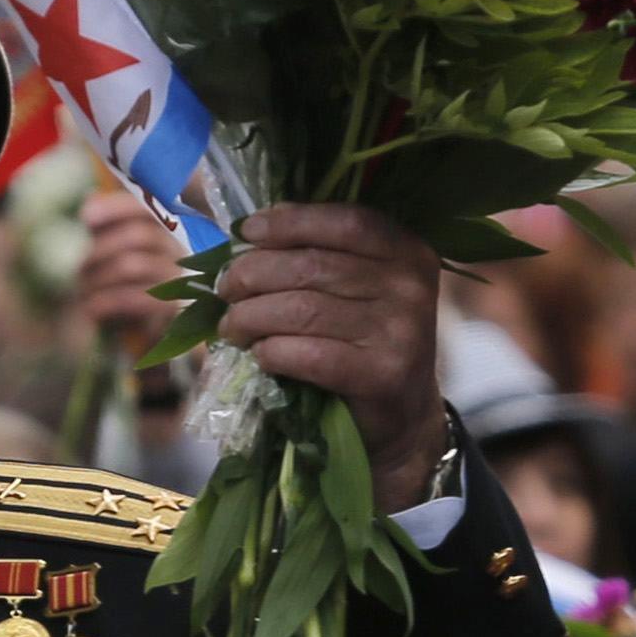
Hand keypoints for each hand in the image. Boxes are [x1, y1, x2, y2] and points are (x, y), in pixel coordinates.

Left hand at [72, 187, 187, 354]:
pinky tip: (89, 309)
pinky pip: (139, 298)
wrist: (137, 342)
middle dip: (98, 247)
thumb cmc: (115, 294)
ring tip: (74, 288)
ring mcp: (176, 280)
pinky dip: (108, 301)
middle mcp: (172, 250)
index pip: (140, 209)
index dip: (113, 208)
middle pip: (138, 234)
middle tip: (69, 263)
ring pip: (134, 264)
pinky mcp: (173, 310)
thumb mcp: (102, 262)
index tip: (83, 216)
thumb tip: (72, 207)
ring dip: (98, 275)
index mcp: (156, 232)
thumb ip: (92, 236)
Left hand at [216, 205, 445, 508]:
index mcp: (406, 251)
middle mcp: (410, 285)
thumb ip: (316, 256)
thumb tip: (247, 234)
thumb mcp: (355, 288)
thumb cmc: (361, 342)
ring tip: (232, 327)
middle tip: (226, 290)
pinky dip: (272, 352)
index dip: (289, 223)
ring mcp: (401, 330)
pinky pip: (307, 354)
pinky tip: (261, 355)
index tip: (247, 231)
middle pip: (311, 266)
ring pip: (301, 310)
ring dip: (251, 317)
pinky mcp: (382, 373)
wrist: (399, 414)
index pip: (344, 222)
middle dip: (252, 275)